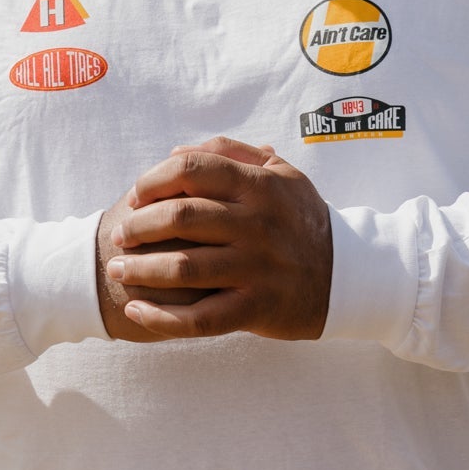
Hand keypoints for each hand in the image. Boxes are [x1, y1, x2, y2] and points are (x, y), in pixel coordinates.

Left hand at [103, 136, 331, 340]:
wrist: (349, 275)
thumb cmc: (302, 220)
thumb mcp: (281, 175)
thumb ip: (232, 154)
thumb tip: (175, 151)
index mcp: (259, 186)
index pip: (192, 169)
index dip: (153, 180)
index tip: (135, 196)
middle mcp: (257, 223)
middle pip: (180, 216)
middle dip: (138, 226)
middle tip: (120, 236)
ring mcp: (256, 268)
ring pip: (183, 267)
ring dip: (140, 269)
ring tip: (119, 270)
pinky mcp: (256, 307)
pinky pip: (199, 317)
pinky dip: (161, 317)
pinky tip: (136, 311)